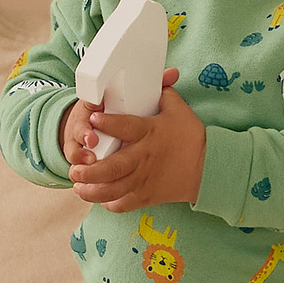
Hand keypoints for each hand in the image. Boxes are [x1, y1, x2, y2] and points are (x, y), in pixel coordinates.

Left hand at [67, 69, 205, 211]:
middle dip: (90, 171)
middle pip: (113, 167)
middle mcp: (143, 157)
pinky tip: (99, 197)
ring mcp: (144, 179)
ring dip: (92, 191)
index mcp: (149, 133)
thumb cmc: (192, 137)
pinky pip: (123, 204)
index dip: (107, 122)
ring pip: (113, 190)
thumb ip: (162, 94)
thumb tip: (155, 79)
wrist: (209, 168)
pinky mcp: (147, 196)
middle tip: (74, 170)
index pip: (126, 126)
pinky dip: (109, 203)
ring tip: (78, 186)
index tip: (91, 118)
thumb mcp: (179, 111)